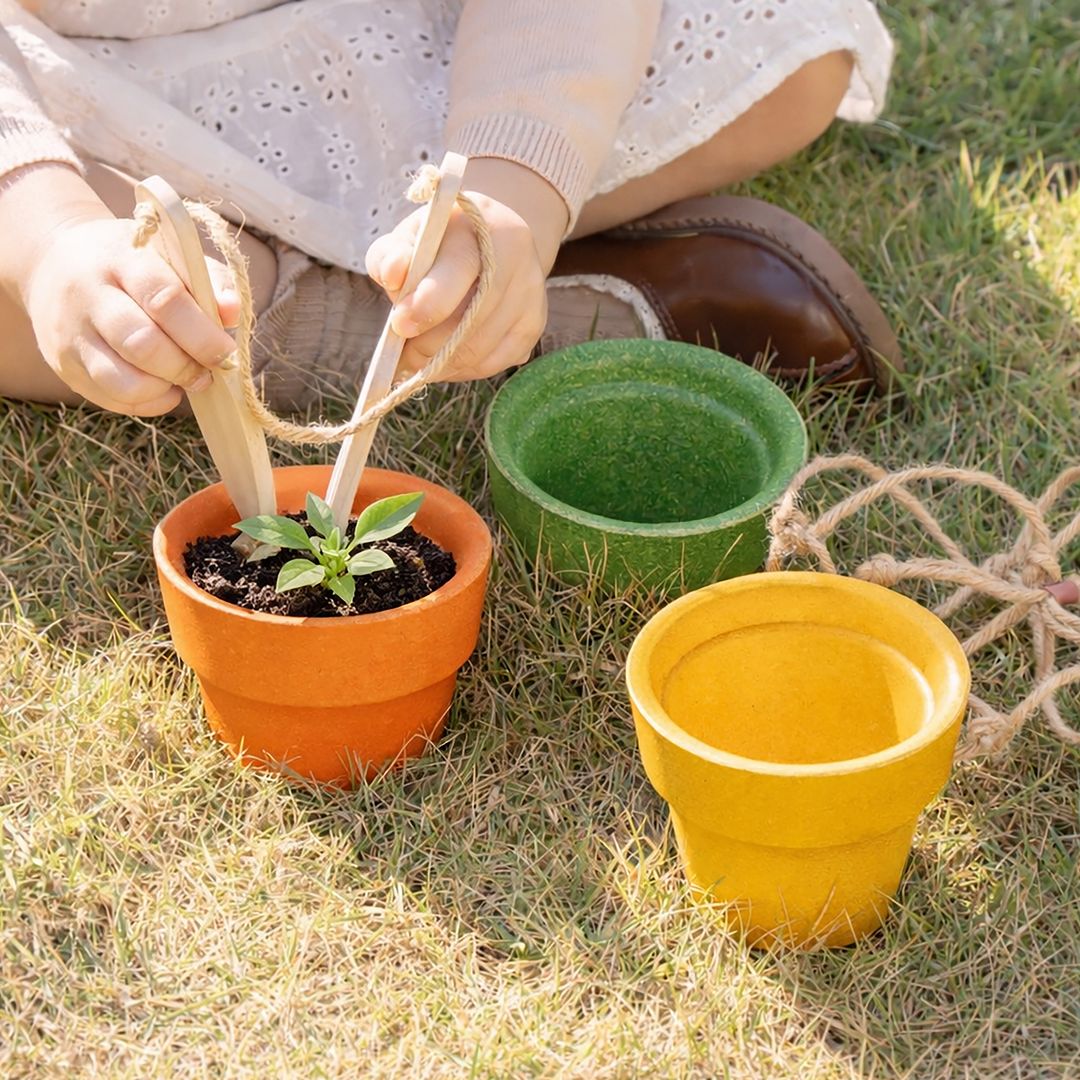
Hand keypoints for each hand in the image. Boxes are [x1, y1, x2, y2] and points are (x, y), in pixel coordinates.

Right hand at [22, 216, 239, 415]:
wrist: (56, 261)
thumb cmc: (134, 264)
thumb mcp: (171, 255)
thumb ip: (210, 280)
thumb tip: (232, 313)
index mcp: (122, 259)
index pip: (164, 299)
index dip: (202, 335)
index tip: (226, 352)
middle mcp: (88, 295)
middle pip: (142, 345)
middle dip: (186, 367)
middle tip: (207, 371)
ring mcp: (71, 333)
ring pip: (124, 382)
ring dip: (166, 389)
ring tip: (183, 378)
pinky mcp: (64, 364)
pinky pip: (113, 400)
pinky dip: (149, 402)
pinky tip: (162, 385)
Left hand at [365, 159, 568, 382]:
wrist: (490, 242)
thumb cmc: (440, 243)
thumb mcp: (410, 239)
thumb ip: (392, 254)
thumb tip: (393, 273)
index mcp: (485, 227)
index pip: (460, 270)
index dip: (428, 305)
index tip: (399, 326)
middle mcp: (518, 258)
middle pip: (474, 318)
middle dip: (430, 345)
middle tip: (402, 355)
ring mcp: (532, 295)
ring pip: (483, 348)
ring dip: (443, 364)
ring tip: (417, 361)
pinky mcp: (535, 325)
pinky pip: (495, 362)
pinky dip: (464, 370)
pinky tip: (444, 362)